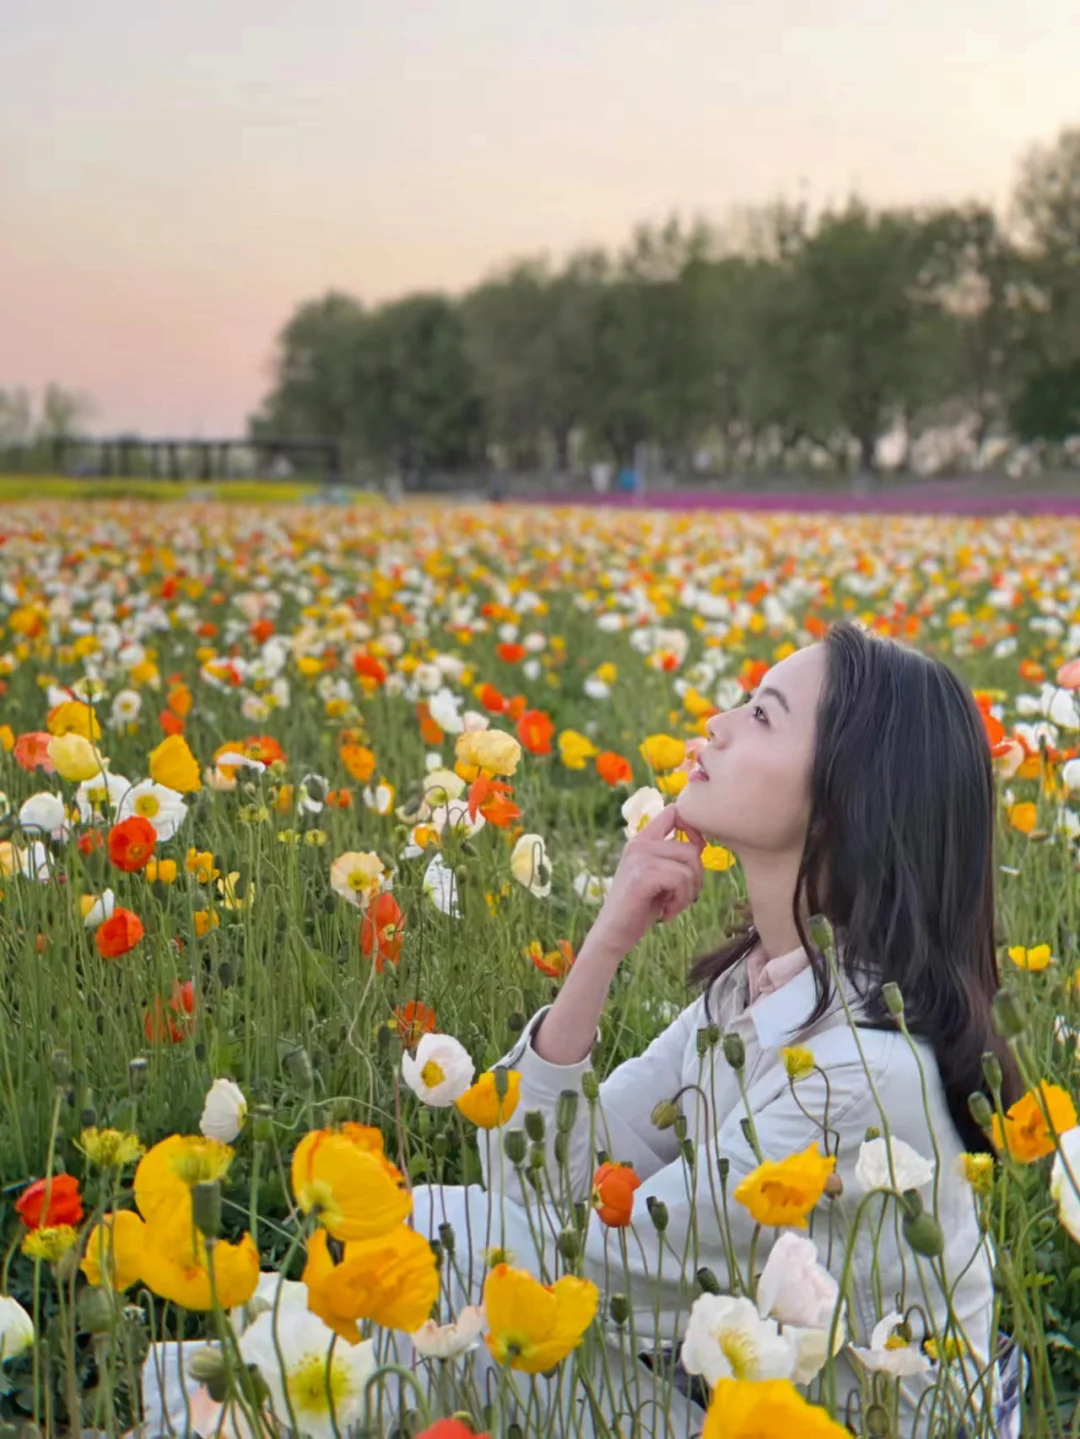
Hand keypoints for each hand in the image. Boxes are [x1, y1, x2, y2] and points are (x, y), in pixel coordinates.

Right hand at [590, 804, 705, 957]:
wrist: (612, 935)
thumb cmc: (638, 909)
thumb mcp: (656, 877)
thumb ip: (671, 858)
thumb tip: (701, 845)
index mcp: (642, 841)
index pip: (674, 812)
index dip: (694, 829)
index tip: (696, 854)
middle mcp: (639, 844)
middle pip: (691, 847)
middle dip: (696, 877)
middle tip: (682, 898)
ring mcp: (640, 858)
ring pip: (690, 865)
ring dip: (689, 893)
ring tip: (673, 906)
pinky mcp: (642, 876)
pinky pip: (681, 880)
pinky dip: (680, 901)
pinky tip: (667, 913)